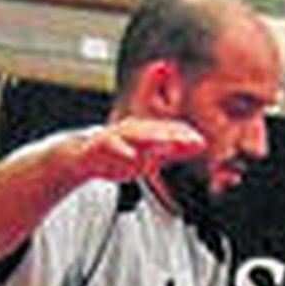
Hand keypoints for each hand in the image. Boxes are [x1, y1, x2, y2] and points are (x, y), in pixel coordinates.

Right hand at [72, 118, 205, 184]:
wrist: (83, 156)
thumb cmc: (118, 154)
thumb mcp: (147, 154)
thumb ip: (171, 151)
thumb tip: (198, 145)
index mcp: (149, 130)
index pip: (172, 131)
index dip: (186, 136)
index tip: (202, 144)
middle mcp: (137, 129)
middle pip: (161, 131)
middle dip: (178, 136)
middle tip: (195, 142)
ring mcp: (120, 135)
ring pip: (140, 135)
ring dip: (155, 139)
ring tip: (170, 143)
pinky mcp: (103, 143)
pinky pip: (114, 146)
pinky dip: (123, 151)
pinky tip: (132, 156)